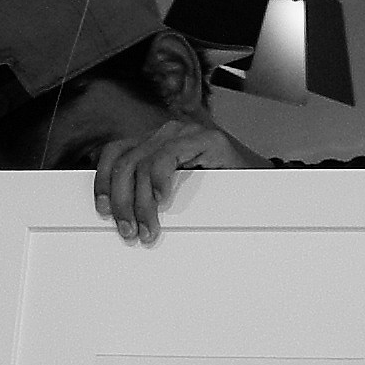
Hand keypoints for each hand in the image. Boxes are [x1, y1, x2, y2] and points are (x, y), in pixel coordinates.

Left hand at [87, 112, 245, 240]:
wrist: (262, 186)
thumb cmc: (219, 193)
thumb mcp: (174, 192)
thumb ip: (148, 192)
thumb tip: (119, 214)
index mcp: (155, 142)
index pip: (115, 153)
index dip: (102, 181)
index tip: (102, 210)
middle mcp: (167, 133)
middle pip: (124, 162)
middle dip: (121, 201)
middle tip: (128, 230)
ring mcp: (185, 133)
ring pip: (142, 163)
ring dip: (140, 201)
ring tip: (147, 228)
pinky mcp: (205, 138)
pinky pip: (167, 156)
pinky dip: (159, 178)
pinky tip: (161, 198)